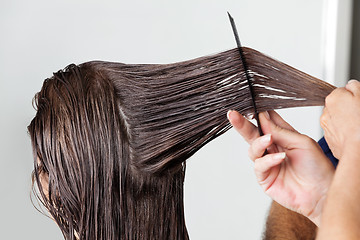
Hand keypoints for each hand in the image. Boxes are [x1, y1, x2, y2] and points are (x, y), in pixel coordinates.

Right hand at [227, 110, 334, 225]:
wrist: (322, 193)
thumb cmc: (317, 167)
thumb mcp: (302, 142)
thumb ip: (280, 131)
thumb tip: (262, 117)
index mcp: (282, 136)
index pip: (266, 121)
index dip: (258, 113)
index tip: (250, 104)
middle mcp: (272, 148)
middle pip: (252, 134)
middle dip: (242, 124)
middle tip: (233, 114)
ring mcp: (267, 163)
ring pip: (252, 149)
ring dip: (259, 142)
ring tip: (268, 139)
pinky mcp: (264, 178)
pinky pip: (259, 166)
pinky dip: (268, 160)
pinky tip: (279, 158)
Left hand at [320, 80, 359, 158]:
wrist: (358, 148)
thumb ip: (355, 86)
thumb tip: (350, 84)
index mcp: (333, 98)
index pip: (342, 91)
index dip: (354, 96)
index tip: (359, 101)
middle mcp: (325, 112)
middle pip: (338, 106)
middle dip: (348, 108)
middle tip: (359, 114)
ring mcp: (326, 126)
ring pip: (337, 119)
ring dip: (346, 120)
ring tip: (357, 125)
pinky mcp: (330, 139)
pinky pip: (338, 132)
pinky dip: (344, 132)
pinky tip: (354, 134)